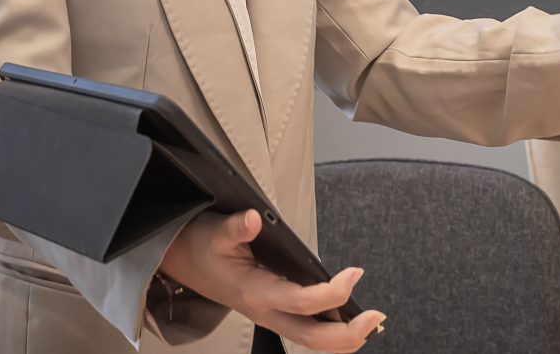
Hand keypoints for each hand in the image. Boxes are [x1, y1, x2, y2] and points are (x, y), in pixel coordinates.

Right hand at [160, 209, 385, 351]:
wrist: (183, 261)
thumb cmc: (202, 246)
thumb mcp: (215, 232)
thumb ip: (237, 228)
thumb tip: (256, 218)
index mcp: (255, 293)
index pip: (302, 302)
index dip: (333, 292)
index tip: (355, 273)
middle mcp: (265, 312)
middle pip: (311, 338)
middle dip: (347, 334)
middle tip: (377, 317)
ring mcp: (270, 317)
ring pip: (310, 340)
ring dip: (343, 338)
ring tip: (371, 322)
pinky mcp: (273, 314)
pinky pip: (305, 330)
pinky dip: (331, 332)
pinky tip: (350, 319)